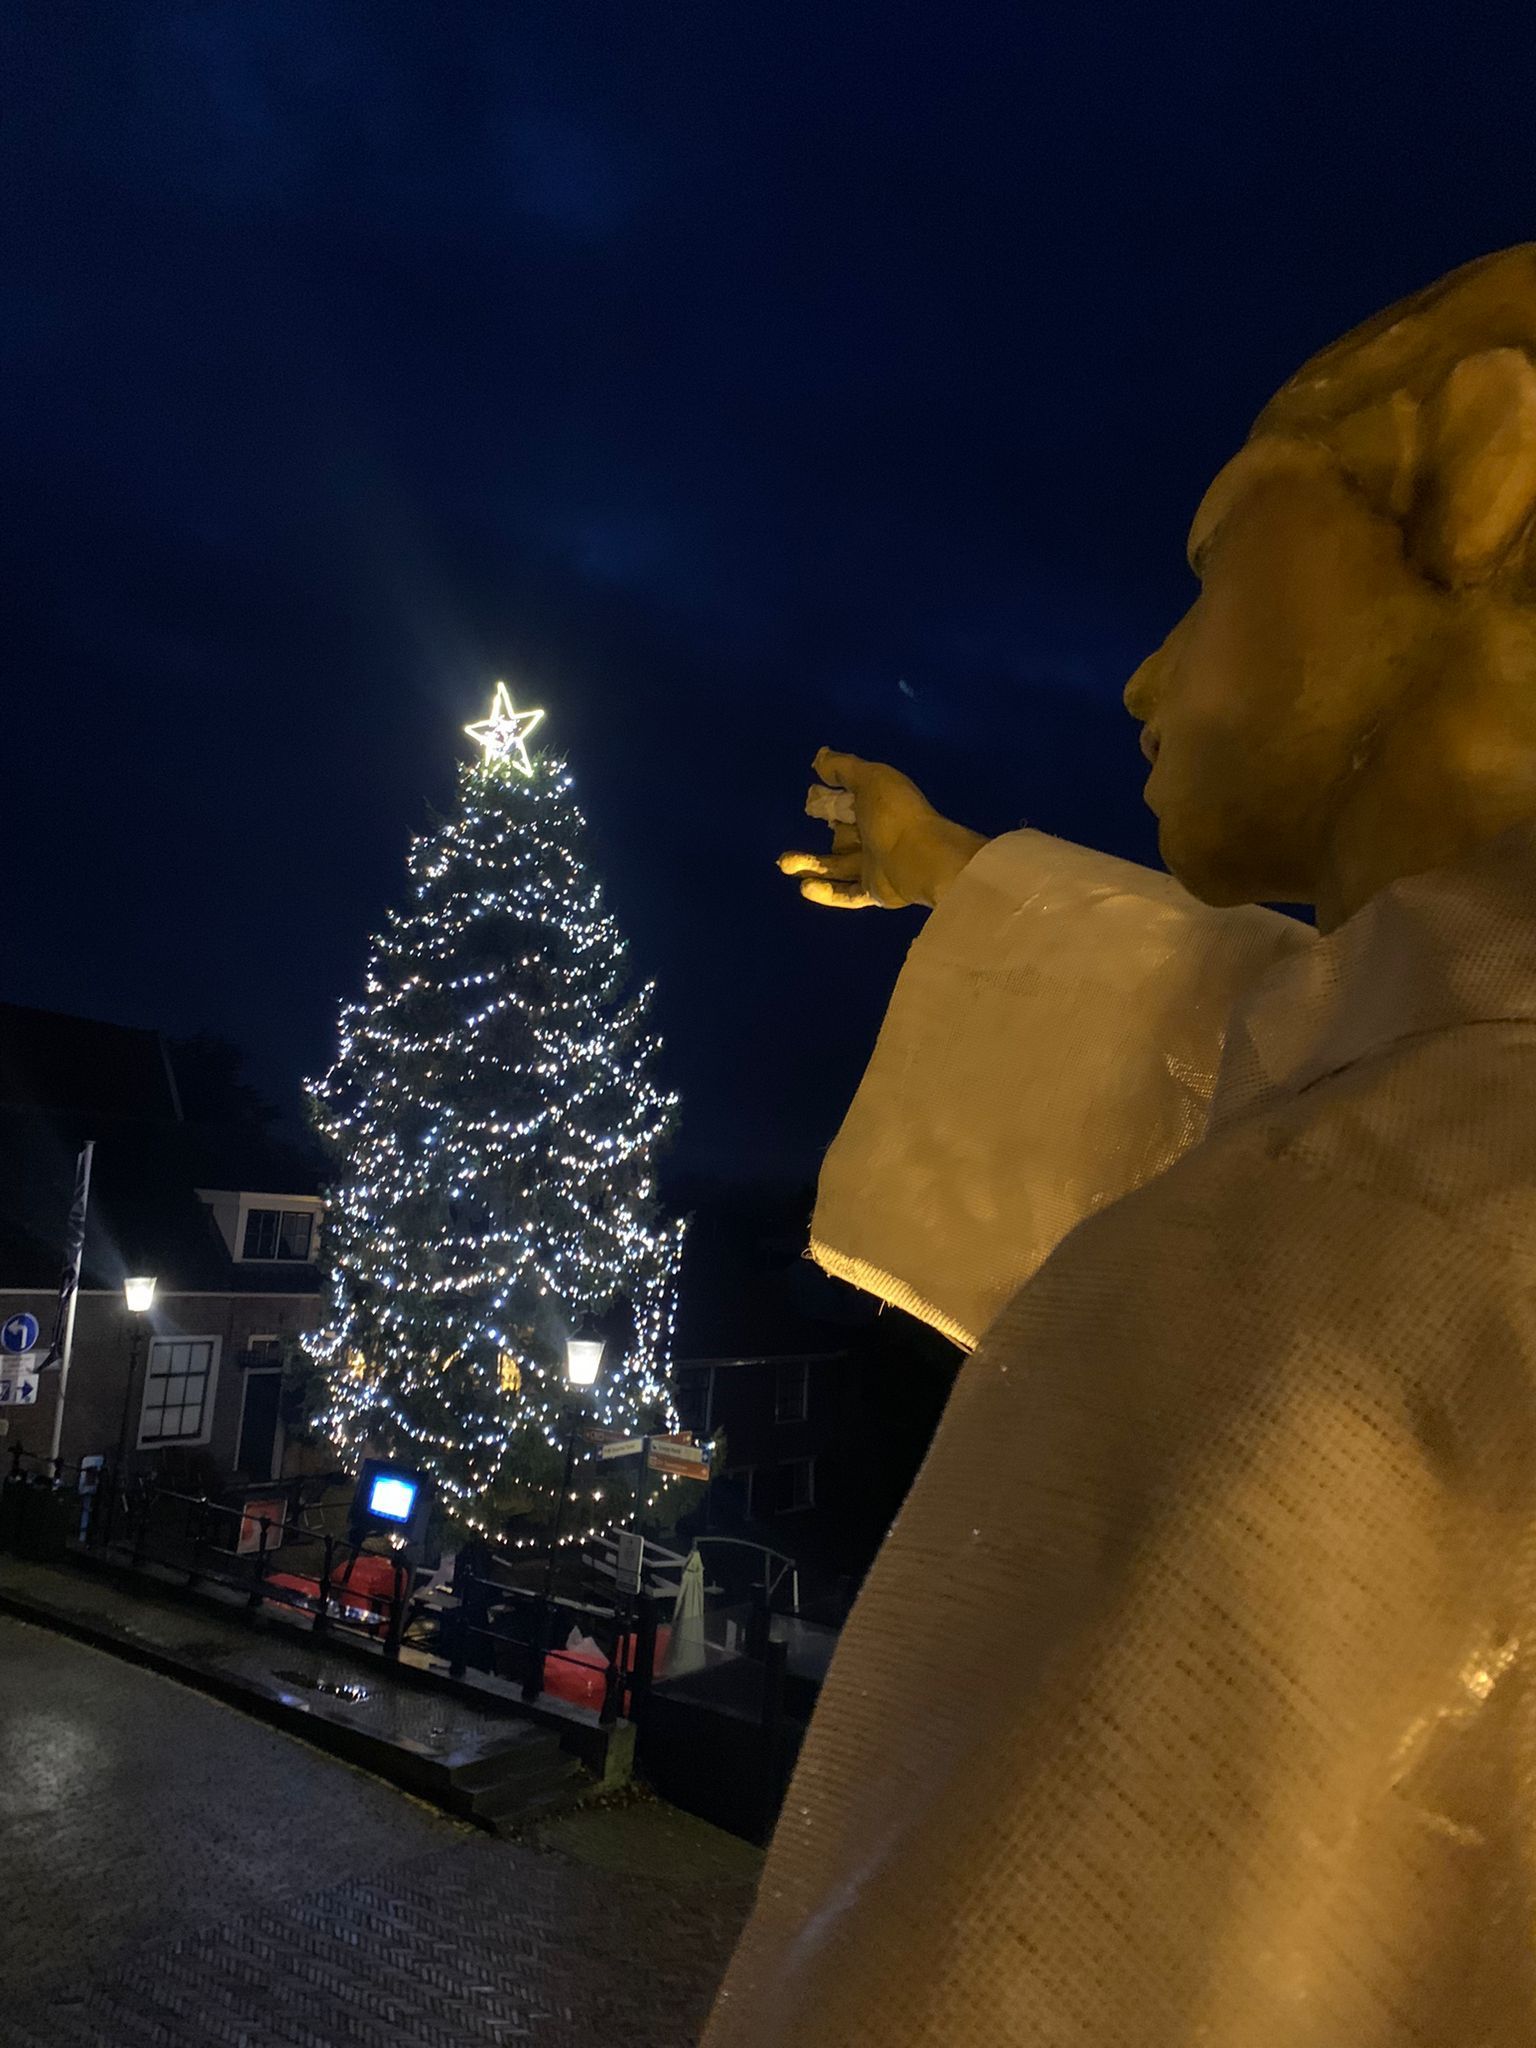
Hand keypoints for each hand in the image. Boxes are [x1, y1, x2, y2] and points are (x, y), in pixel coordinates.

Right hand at [778, 749, 987, 909]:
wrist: (921, 858)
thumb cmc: (894, 813)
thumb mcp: (870, 778)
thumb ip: (843, 768)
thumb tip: (819, 757)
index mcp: (879, 807)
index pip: (850, 804)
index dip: (831, 802)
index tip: (811, 801)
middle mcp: (877, 836)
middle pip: (844, 836)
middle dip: (827, 833)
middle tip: (802, 826)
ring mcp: (875, 865)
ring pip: (837, 866)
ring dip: (811, 865)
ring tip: (783, 863)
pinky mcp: (873, 891)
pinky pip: (845, 893)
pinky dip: (826, 892)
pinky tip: (803, 888)